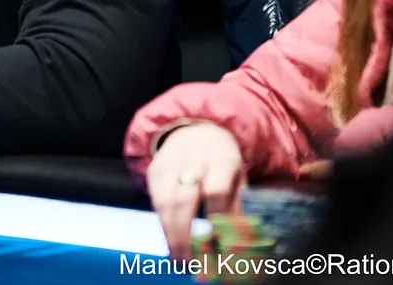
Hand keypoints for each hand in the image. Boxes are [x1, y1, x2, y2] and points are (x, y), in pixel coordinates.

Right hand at [146, 122, 245, 260]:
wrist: (195, 130)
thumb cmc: (222, 162)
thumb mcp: (238, 176)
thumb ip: (237, 204)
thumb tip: (238, 238)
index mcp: (220, 159)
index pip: (215, 191)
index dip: (216, 219)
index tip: (219, 244)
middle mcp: (192, 158)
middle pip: (183, 199)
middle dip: (185, 234)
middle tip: (190, 261)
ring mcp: (169, 163)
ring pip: (165, 202)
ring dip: (171, 234)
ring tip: (179, 258)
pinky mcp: (154, 170)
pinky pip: (155, 200)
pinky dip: (163, 224)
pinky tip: (171, 242)